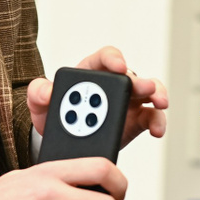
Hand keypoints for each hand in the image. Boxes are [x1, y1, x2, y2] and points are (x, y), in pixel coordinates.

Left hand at [26, 46, 167, 146]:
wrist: (62, 141)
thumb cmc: (53, 114)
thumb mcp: (39, 103)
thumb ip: (38, 93)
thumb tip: (46, 92)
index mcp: (92, 73)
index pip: (106, 58)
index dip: (114, 59)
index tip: (119, 66)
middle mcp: (113, 84)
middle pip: (131, 75)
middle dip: (141, 81)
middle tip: (146, 88)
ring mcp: (127, 102)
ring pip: (149, 92)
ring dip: (157, 95)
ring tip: (160, 105)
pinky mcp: (136, 121)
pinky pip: (152, 117)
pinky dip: (158, 122)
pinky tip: (157, 130)